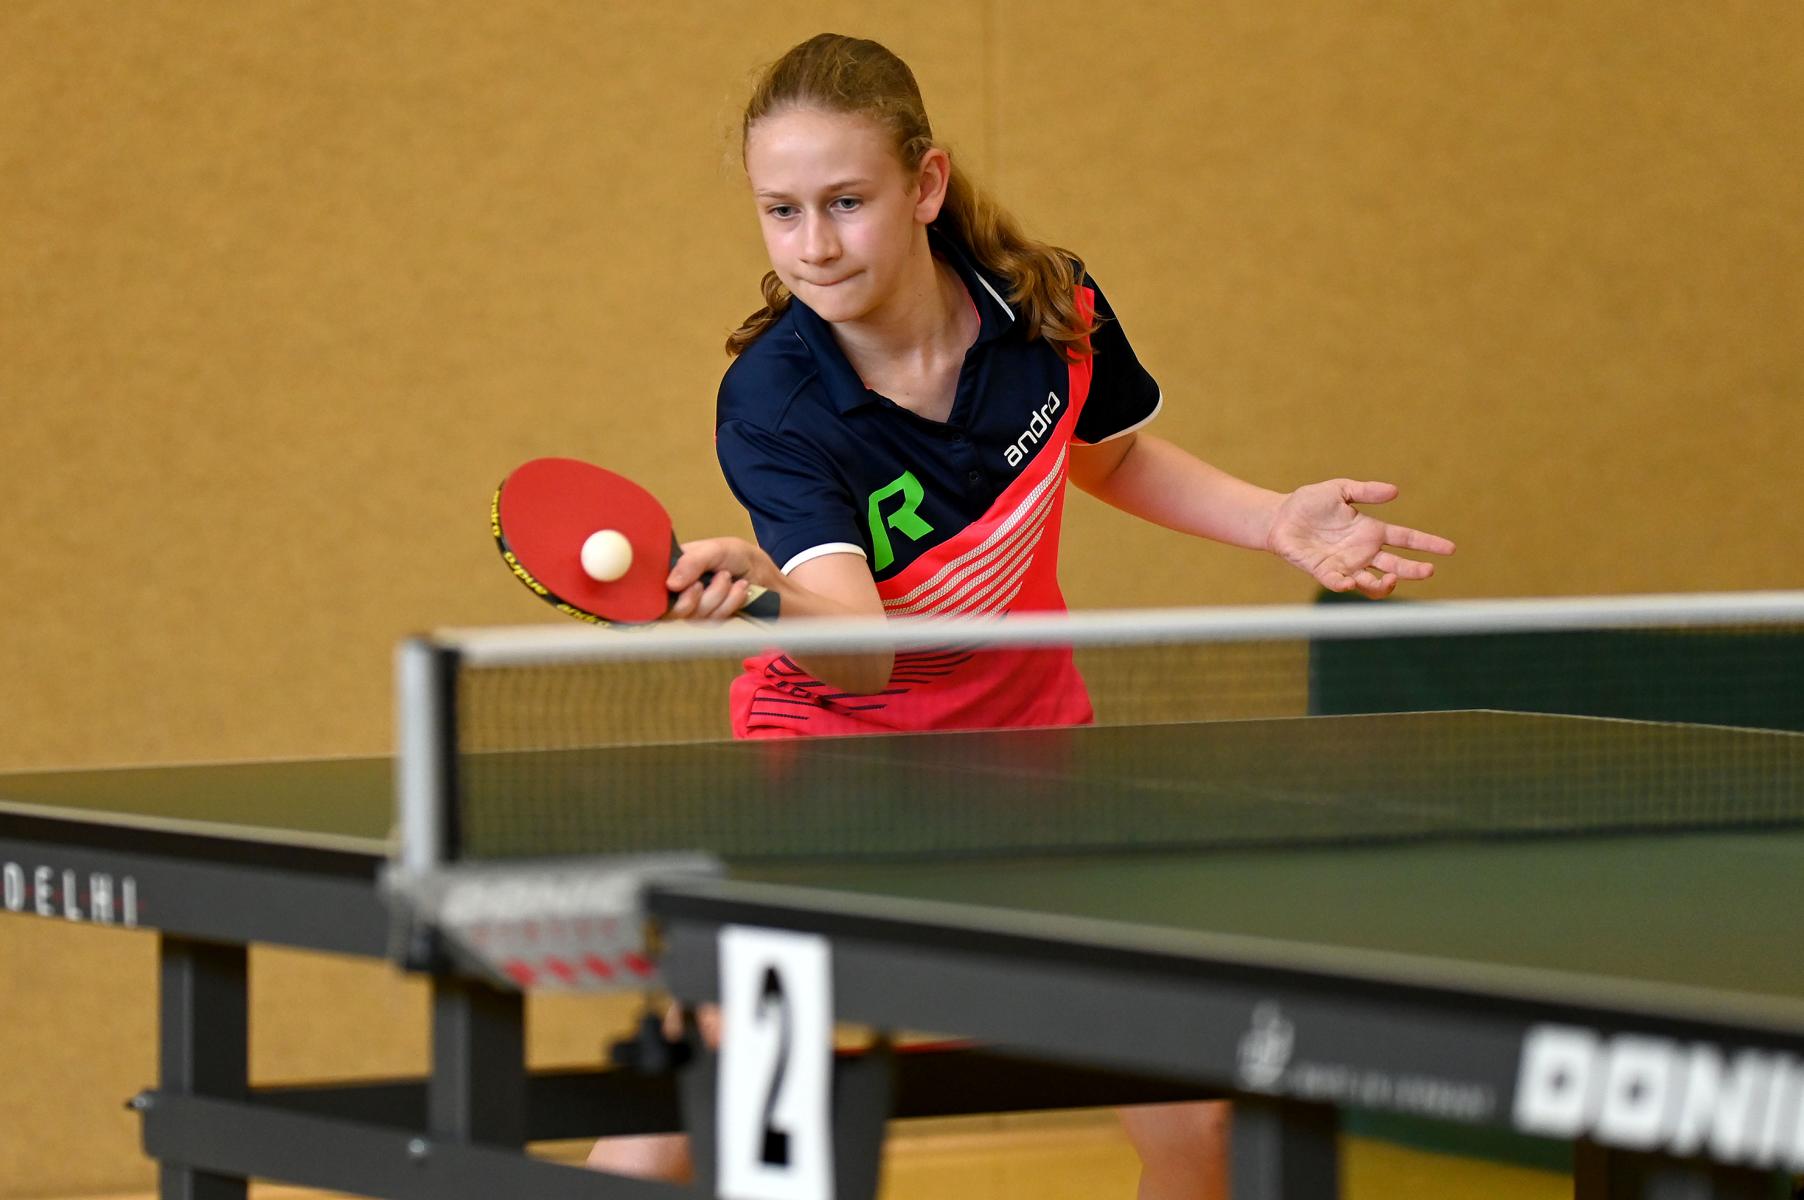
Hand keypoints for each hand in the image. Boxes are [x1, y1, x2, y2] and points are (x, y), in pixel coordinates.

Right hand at [666, 537, 772, 621]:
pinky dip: (729, 605)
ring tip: (733, 580)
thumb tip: (670, 584)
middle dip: (701, 595)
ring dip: (719, 596)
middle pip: (671, 608)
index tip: (691, 584)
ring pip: (692, 617)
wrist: (769, 580)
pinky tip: (740, 591)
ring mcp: (692, 608)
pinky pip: (710, 622)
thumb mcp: (718, 549)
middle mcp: (678, 589)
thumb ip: (692, 561)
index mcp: (674, 567)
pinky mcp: (707, 622)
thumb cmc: (741, 558)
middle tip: (723, 576)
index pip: (654, 585)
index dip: (668, 590)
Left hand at [1267, 480, 1454, 598]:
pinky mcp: (1324, 572)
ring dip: (1384, 584)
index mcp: (1370, 531)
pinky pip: (1339, 583)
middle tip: (1428, 570)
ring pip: (1372, 583)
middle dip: (1413, 570)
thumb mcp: (1339, 490)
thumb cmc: (1309, 503)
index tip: (1450, 548)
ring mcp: (1345, 564)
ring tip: (1392, 578)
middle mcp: (1362, 551)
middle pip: (1396, 565)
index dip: (1427, 544)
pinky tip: (1350, 582)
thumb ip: (1365, 491)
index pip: (1406, 539)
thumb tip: (1395, 491)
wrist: (1279, 518)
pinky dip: (1345, 585)